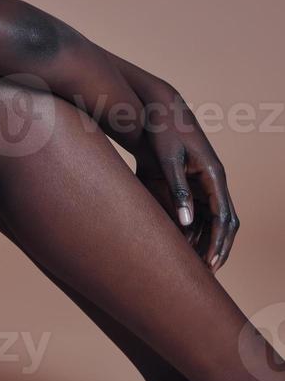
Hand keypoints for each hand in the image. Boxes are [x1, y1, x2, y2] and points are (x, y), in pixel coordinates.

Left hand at [132, 90, 238, 271]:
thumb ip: (177, 190)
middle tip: (206, 273)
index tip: (212, 265)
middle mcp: (212, 181)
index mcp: (213, 175)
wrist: (155, 107)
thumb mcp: (167, 159)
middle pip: (222, 223)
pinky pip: (194, 209)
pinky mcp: (188, 180)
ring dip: (203, 240)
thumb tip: (187, 222)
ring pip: (209, 219)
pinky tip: (178, 242)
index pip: (224, 218)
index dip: (220, 243)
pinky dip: (189, 227)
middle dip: (216, 248)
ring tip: (193, 265)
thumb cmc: (162, 130)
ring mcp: (202, 181)